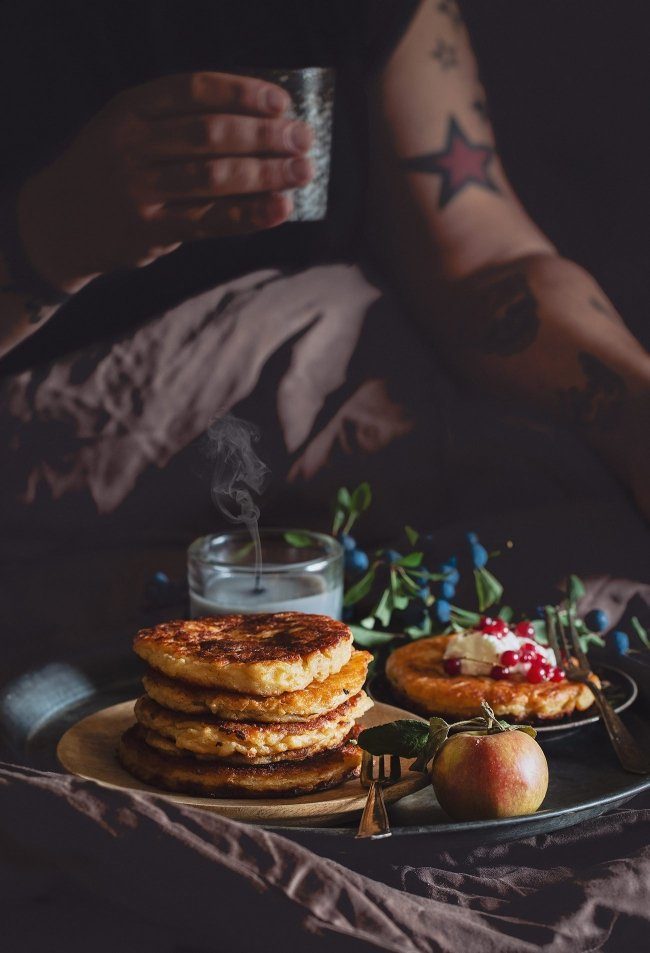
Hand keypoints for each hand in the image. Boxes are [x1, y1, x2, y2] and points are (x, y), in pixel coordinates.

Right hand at [16, 72, 314, 292]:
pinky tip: (281, 208)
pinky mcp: (150, 230)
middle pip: (211, 134)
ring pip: (213, 177)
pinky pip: (209, 221)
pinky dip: (250, 215)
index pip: (194, 90)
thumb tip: (261, 121)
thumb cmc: (111, 170)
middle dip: (264, 135)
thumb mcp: (129, 129)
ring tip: (303, 171)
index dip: (242, 93)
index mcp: (130, 108)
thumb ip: (178, 123)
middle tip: (304, 138)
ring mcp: (139, 190)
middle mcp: (132, 145)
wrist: (58, 222)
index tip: (281, 102)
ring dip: (266, 173)